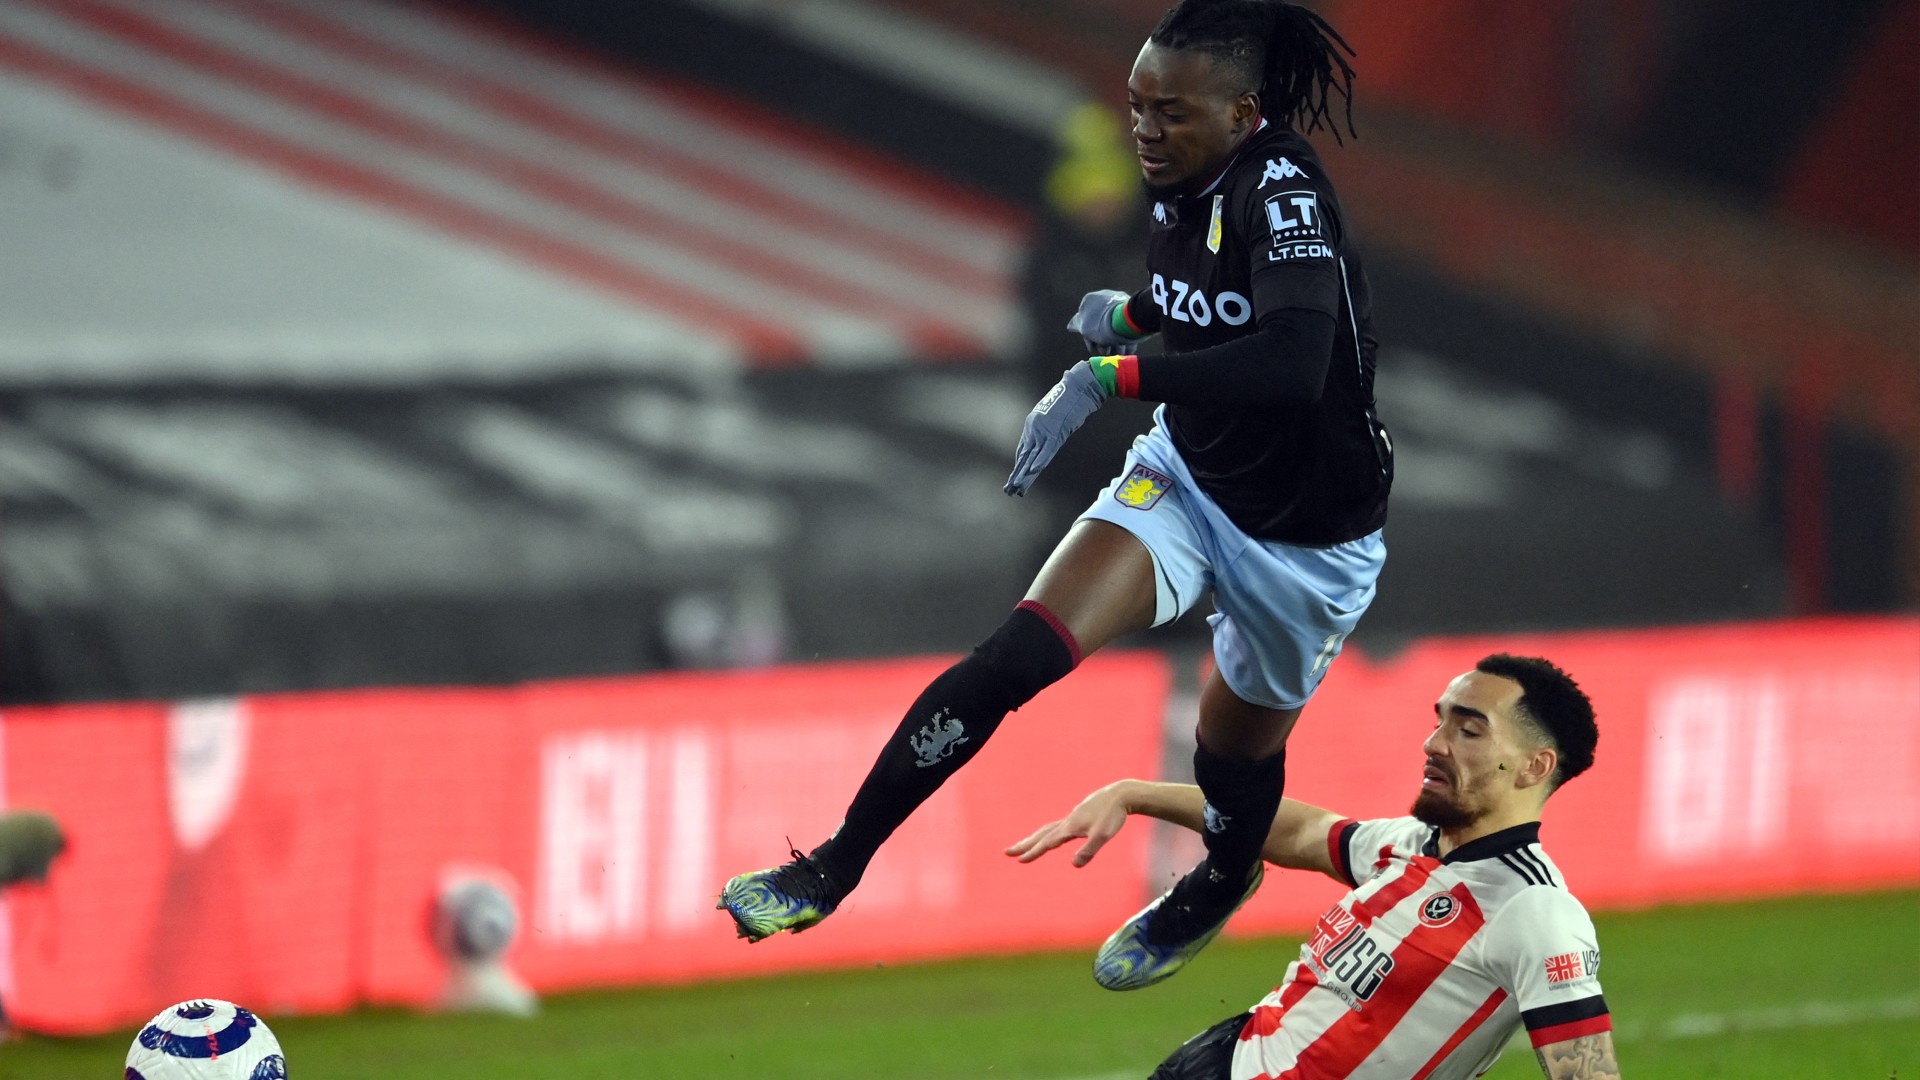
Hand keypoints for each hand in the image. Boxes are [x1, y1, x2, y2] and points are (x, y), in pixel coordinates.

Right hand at [1004, 782, 1135, 867]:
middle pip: (1041, 834)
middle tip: (1007, 852)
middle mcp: (1068, 822)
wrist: (1121, 794)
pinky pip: (1058, 826)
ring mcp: (1073, 817)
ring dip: (1035, 838)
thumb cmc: (1113, 816)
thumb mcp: (1102, 836)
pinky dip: (1049, 832)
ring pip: (1048, 829)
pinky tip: (1054, 835)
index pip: (1047, 842)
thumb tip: (1073, 864)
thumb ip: (1088, 851)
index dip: (1033, 852)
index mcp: (1070, 828)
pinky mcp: (1080, 814)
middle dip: (1024, 844)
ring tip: (1025, 845)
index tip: (1019, 860)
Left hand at [1005, 360, 1109, 495]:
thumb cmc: (1072, 399)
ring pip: (1032, 457)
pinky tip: (1033, 472)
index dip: (1020, 466)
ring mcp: (1044, 430)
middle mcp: (1034, 428)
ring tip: (1018, 488)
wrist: (1080, 387)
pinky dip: (1039, 461)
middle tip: (1010, 490)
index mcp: (1033, 424)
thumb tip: (1049, 439)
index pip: (1024, 450)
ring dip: (1025, 474)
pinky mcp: (1055, 431)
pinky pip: (1046, 450)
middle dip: (1018, 474)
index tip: (1015, 479)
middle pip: (1025, 456)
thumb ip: (1050, 429)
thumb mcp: (1057, 416)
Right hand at [1066, 289, 1137, 354]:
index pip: (1085, 321)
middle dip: (1103, 341)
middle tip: (1106, 353)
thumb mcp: (1083, 327)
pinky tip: (1127, 350)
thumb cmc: (1100, 325)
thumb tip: (1071, 326)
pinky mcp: (1132, 312)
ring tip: (1117, 354)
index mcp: (1091, 300)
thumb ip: (1076, 324)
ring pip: (1114, 328)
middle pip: (1101, 326)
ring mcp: (1119, 304)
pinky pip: (1126, 327)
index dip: (1089, 338)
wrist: (1124, 321)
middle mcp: (1105, 299)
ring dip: (1115, 343)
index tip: (1094, 349)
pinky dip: (1125, 339)